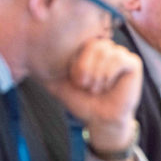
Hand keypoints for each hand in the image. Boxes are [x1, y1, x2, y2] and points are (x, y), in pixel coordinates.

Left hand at [45, 38, 142, 153]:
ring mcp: (121, 54)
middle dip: (86, 68)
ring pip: (107, 52)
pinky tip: (108, 85)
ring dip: (98, 74)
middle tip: (85, 85)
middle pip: (95, 45)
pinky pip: (121, 59)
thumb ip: (46, 71)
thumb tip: (27, 59)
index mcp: (89, 49)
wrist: (100, 119)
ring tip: (96, 88)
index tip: (76, 81)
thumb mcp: (59, 84)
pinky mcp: (133, 63)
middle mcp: (106, 48)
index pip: (80, 42)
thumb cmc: (83, 101)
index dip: (76, 63)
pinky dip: (110, 74)